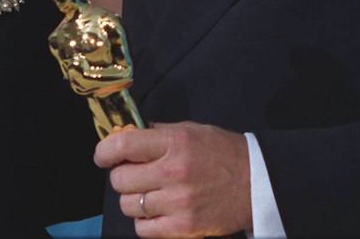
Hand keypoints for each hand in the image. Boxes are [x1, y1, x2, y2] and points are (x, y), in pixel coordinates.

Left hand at [94, 121, 250, 237]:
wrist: (257, 183)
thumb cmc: (222, 153)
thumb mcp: (191, 131)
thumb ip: (158, 133)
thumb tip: (124, 135)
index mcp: (175, 143)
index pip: (123, 145)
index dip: (104, 151)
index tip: (103, 155)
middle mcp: (173, 173)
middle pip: (120, 179)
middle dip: (122, 175)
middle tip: (135, 173)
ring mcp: (178, 203)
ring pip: (129, 205)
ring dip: (134, 199)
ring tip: (150, 193)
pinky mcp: (184, 227)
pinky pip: (143, 229)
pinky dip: (145, 222)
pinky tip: (158, 211)